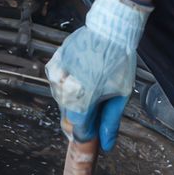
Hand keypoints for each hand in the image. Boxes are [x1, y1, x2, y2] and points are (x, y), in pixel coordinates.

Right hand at [46, 0, 148, 149]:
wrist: (110, 29)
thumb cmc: (119, 60)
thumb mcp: (120, 94)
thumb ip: (110, 122)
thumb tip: (106, 145)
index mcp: (82, 101)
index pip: (79, 131)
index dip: (88, 133)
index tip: (94, 131)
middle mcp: (65, 91)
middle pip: (69, 117)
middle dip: (83, 116)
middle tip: (98, 104)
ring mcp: (56, 77)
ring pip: (62, 101)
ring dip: (74, 100)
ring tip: (92, 84)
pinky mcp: (53, 65)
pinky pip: (57, 84)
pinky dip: (67, 84)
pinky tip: (81, 74)